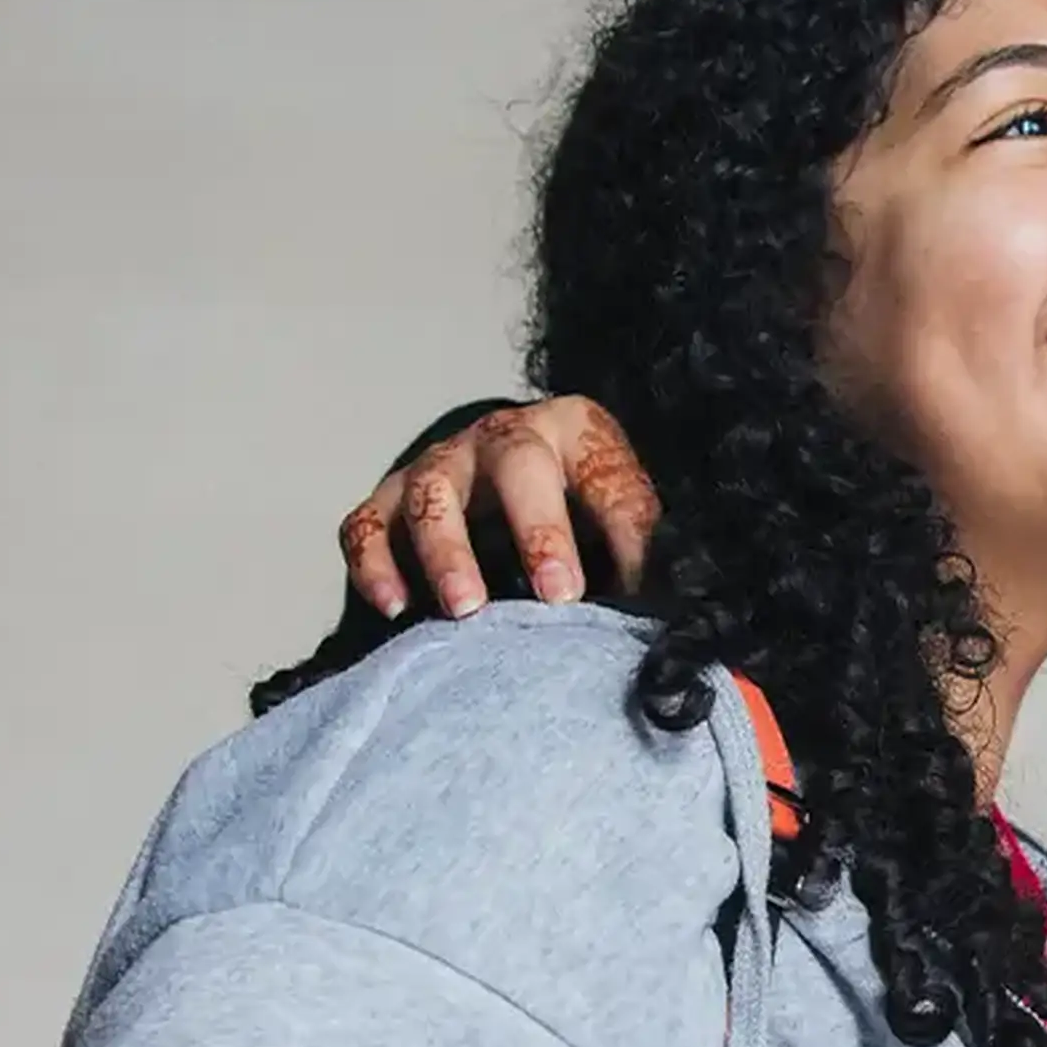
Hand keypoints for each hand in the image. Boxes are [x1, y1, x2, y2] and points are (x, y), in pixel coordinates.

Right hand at [339, 396, 656, 620]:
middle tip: (557, 595)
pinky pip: (366, 525)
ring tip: (468, 610)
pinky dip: (375, 565)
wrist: (510, 481)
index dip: (627, 534)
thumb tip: (680, 614)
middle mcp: (504, 435)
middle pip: (517, 464)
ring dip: (449, 553)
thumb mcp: (618, 517)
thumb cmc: (579, 509)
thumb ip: (645, 553)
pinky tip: (395, 608)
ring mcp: (439, 464)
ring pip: (434, 494)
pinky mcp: (387, 499)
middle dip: (538, 528)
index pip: (608, 478)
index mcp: (578, 431)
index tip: (637, 589)